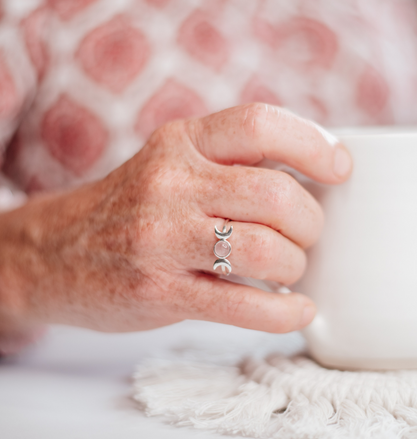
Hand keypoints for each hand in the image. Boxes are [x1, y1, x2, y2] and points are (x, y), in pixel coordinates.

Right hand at [0, 104, 351, 334]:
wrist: (54, 253)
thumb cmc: (129, 207)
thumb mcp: (171, 164)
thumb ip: (230, 163)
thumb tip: (312, 177)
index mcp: (180, 142)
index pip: (260, 125)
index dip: (312, 144)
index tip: (339, 167)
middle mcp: (171, 184)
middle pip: (275, 195)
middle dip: (311, 222)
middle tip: (308, 235)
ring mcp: (162, 239)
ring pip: (266, 251)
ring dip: (296, 266)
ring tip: (291, 270)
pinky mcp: (159, 291)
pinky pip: (244, 306)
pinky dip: (285, 313)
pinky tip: (298, 311)